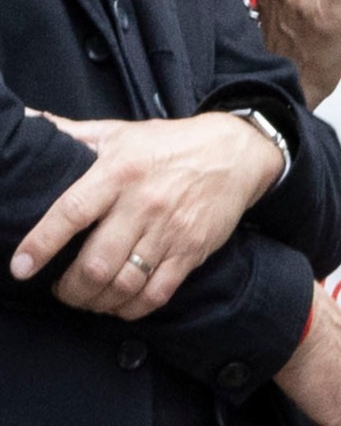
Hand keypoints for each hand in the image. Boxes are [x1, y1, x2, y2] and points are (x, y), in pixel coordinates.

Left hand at [16, 110, 281, 315]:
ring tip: (86, 301)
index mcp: (116, 173)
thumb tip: (26, 118)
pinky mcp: (191, 252)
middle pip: (98, 262)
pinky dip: (134, 308)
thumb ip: (71, 132)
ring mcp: (169, 233)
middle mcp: (141, 206)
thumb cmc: (168, 143)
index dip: (42, 243)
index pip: (71, 213)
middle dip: (72, 288)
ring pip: (126, 283)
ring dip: (99, 301)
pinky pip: (159, 292)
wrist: (233, 155)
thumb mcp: (118, 131)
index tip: (21, 266)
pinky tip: (120, 307)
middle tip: (60, 291)